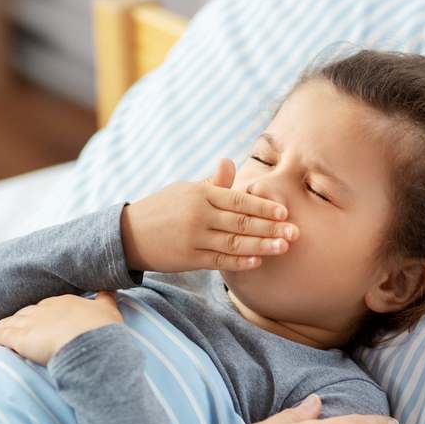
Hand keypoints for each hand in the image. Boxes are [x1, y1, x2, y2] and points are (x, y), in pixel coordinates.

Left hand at [0, 292, 123, 365]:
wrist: (89, 341)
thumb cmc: (100, 327)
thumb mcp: (108, 309)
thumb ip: (106, 298)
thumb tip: (109, 288)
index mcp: (64, 302)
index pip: (48, 306)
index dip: (43, 313)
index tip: (41, 316)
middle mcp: (45, 309)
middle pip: (28, 312)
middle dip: (21, 317)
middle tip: (16, 322)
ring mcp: (31, 323)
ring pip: (13, 322)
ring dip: (5, 324)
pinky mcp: (21, 339)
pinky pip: (3, 336)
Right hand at [120, 158, 298, 273]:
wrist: (128, 234)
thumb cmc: (163, 209)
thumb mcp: (185, 190)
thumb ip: (213, 182)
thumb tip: (229, 161)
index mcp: (201, 194)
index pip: (239, 199)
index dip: (263, 206)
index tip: (285, 212)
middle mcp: (199, 215)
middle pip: (242, 221)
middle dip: (271, 227)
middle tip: (296, 232)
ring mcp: (194, 238)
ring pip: (234, 242)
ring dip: (261, 245)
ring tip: (283, 248)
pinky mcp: (189, 258)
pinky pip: (220, 260)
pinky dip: (239, 261)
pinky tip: (258, 262)